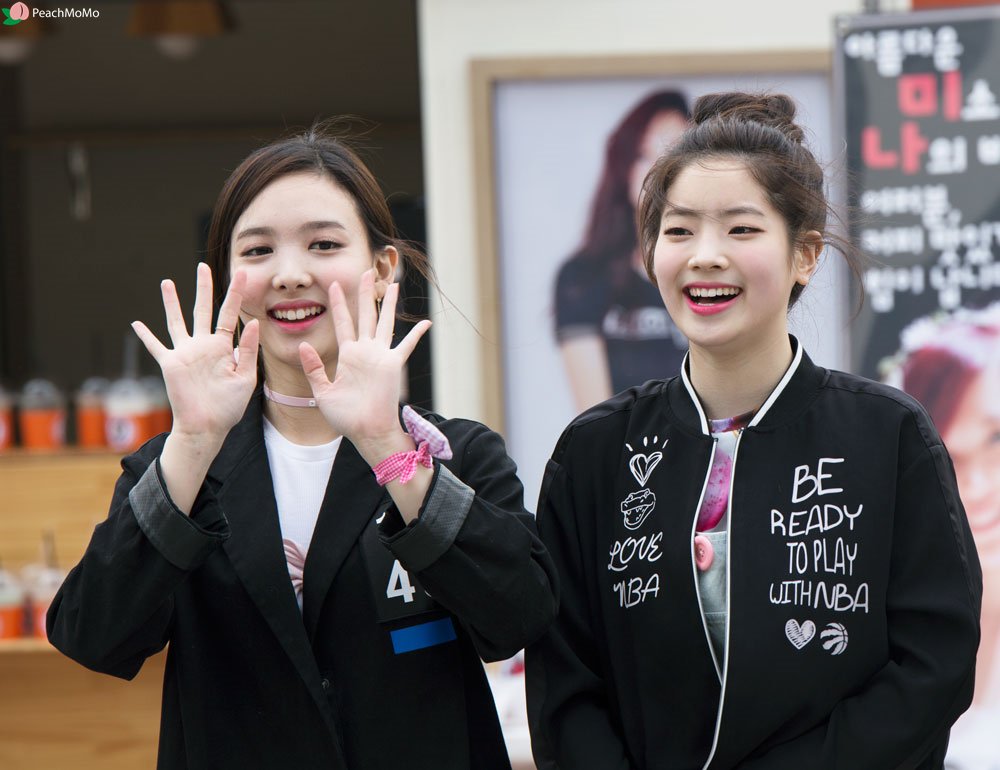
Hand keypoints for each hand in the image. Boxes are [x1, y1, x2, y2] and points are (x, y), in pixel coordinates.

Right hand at [132, 263, 259, 445]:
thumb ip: (249, 350)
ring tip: (167, 282)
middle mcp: (203, 345)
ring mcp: (185, 353)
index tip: (242, 274)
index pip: (230, 314)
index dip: (236, 294)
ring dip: (171, 302)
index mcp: (224, 347)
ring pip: (177, 321)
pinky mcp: (170, 364)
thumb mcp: (246, 378)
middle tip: (203, 266)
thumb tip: (254, 322)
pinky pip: (155, 347)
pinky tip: (136, 323)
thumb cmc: (229, 407)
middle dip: (203, 287)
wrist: (207, 427)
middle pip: (203, 309)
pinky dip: (146, 336)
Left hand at [298, 269, 430, 455]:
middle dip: (365, 294)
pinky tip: (426, 323)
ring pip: (385, 322)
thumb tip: (304, 346)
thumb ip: (313, 369)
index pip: (342, 323)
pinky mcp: (393, 365)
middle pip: (365, 315)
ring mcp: (380, 357)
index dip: (339, 304)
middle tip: (365, 272)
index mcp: (348, 356)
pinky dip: (417, 334)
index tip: (334, 285)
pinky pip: (406, 346)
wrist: (366, 431)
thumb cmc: (345, 417)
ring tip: (392, 284)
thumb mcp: (322, 392)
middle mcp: (365, 352)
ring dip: (388, 303)